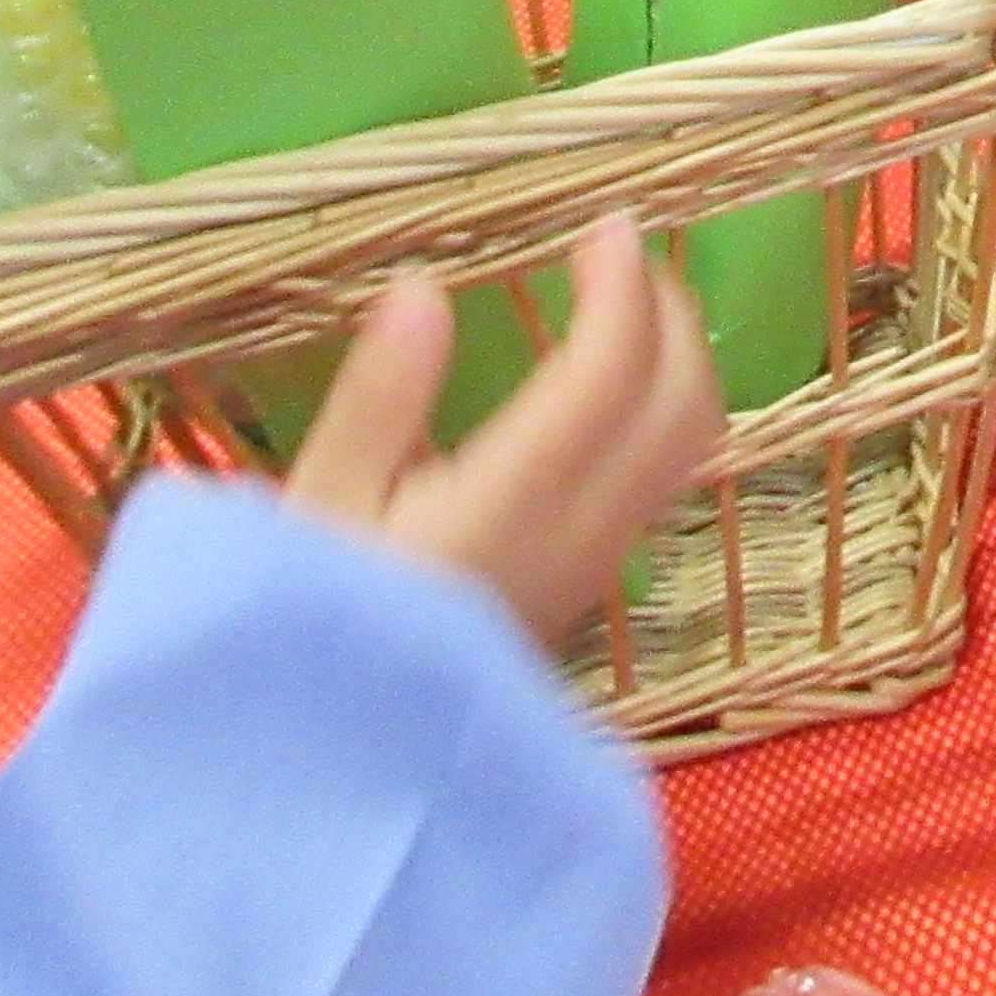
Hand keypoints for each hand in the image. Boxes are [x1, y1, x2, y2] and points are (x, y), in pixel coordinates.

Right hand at [285, 217, 723, 650]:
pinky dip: (661, 404)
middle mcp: (580, 531)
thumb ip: (378, 398)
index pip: (610, 373)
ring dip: (676, 357)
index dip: (620, 286)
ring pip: (688, 442)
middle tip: (619, 251)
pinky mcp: (589, 582)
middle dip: (669, 311)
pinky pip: (663, 475)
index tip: (601, 222)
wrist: (332, 773)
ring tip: (622, 300)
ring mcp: (596, 562)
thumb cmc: (306, 630)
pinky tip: (606, 383)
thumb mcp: (316, 512)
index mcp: (512, 503)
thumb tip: (424, 286)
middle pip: (682, 402)